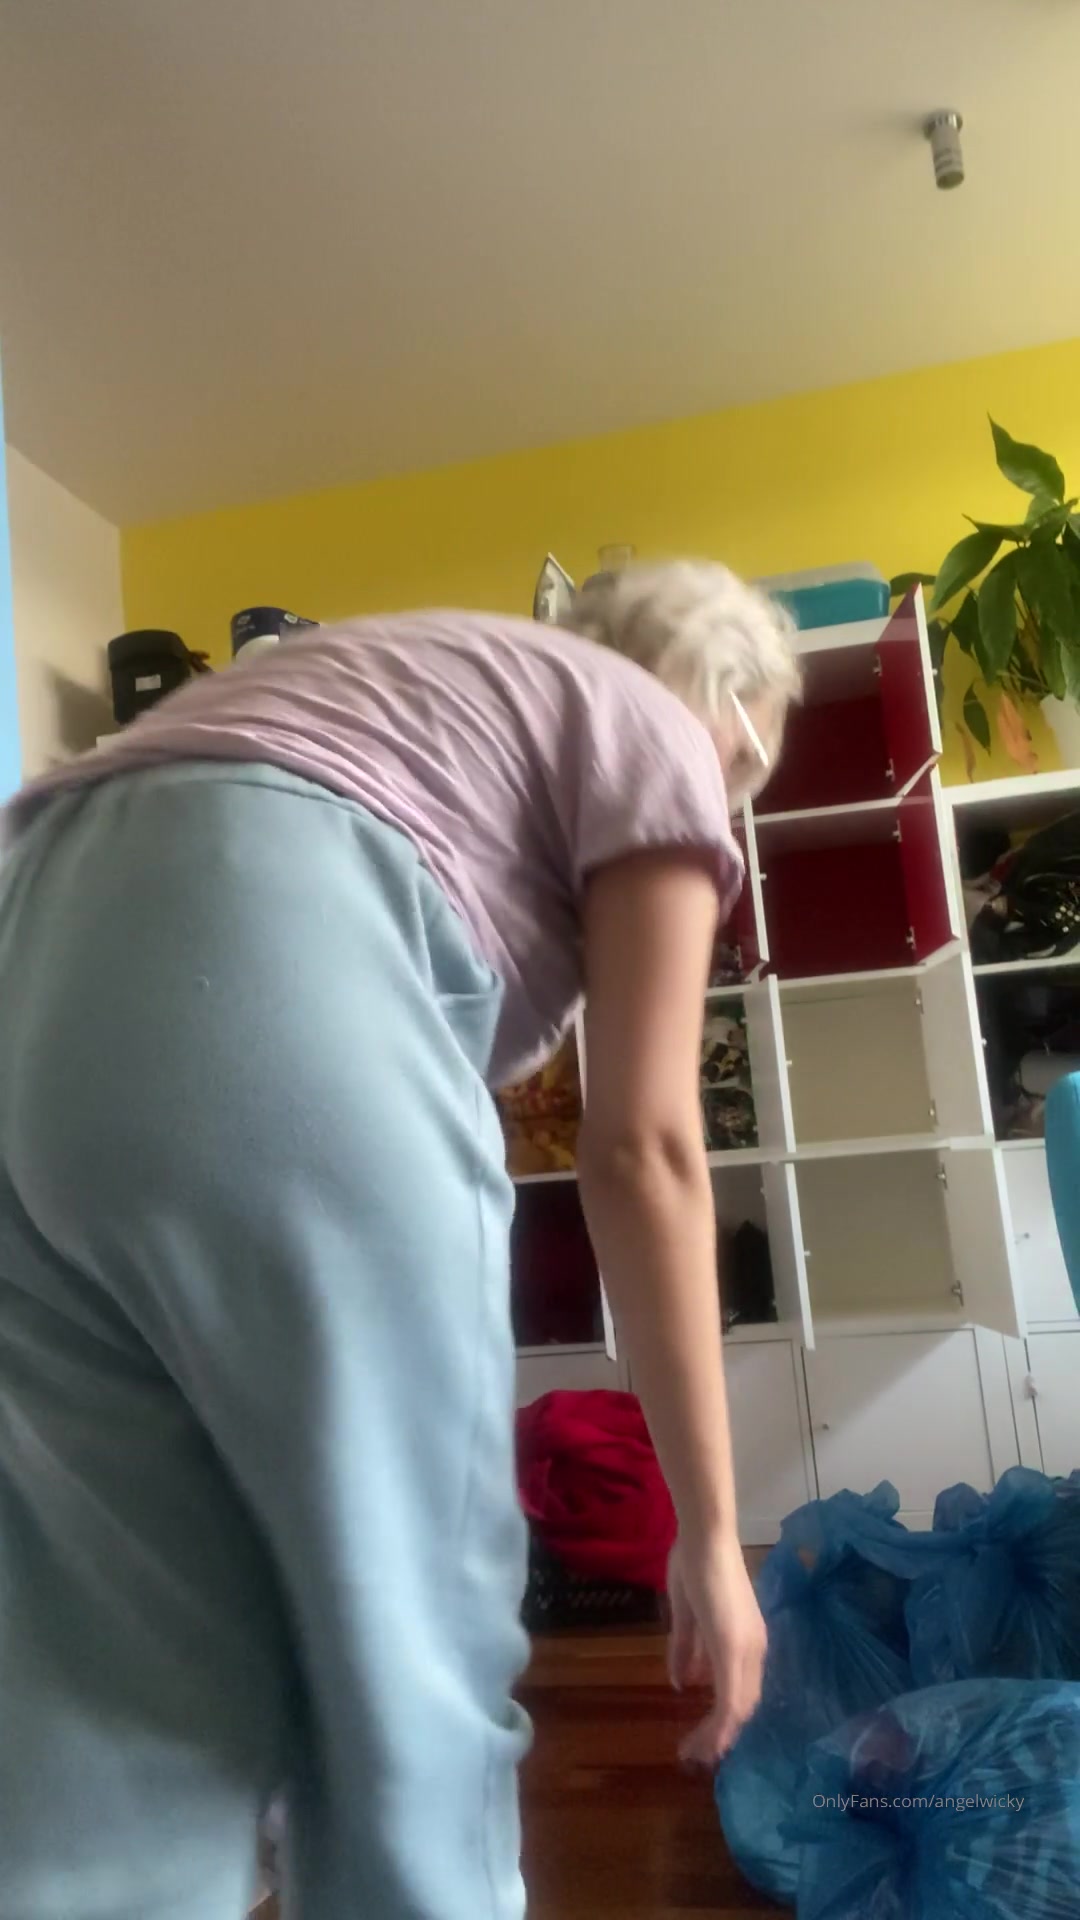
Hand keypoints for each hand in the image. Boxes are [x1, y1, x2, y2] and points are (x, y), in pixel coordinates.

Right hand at [667, 1532, 767, 1767]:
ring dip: (717, 1734)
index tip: (704, 1737)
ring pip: (738, 1708)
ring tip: (694, 1753)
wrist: (704, 1537)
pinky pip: (730, 1700)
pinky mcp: (734, 1650)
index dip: (725, 1718)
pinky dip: (719, 1726)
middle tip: (697, 1753)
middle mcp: (755, 1651)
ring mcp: (747, 1651)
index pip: (742, 1691)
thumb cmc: (695, 1565)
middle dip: (720, 1734)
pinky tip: (705, 1743)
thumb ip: (685, 1648)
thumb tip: (680, 1681)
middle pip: (744, 1706)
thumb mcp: (687, 1614)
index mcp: (747, 1641)